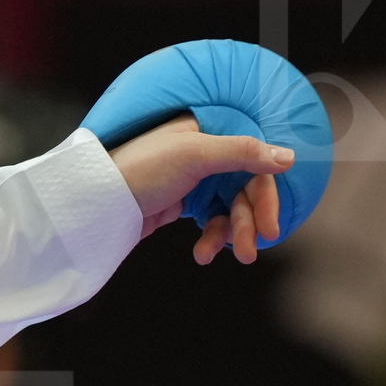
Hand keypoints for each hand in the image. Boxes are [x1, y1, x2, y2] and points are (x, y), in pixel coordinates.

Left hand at [106, 114, 294, 264]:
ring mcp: (196, 178)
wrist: (97, 202)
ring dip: (231, 235)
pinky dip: (212, 239)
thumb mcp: (194, 154)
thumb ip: (242, 152)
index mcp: (211, 131)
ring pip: (231, 208)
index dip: (265, 194)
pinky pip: (212, 221)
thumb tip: (287, 157)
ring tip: (216, 254)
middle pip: (246, 188)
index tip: (269, 226)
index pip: (255, 161)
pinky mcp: (184, 202)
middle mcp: (207, 152)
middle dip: (249, 222)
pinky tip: (203, 254)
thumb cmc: (138, 168)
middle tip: (249, 251)